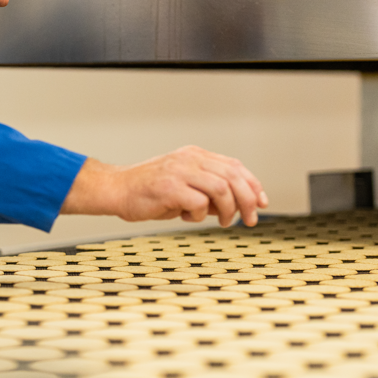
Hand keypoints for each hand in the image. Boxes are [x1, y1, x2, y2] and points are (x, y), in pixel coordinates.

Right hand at [61, 146, 268, 226]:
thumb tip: (236, 205)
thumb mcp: (183, 186)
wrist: (115, 190)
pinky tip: (187, 217)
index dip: (253, 184)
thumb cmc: (148, 192)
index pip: (234, 166)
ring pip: (221, 188)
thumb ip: (207, 191)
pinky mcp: (169, 187)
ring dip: (228, 209)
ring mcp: (179, 172)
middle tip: (249, 219)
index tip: (262, 203)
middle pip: (233, 176)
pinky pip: (199, 202)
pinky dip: (200, 214)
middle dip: (248, 200)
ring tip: (221, 222)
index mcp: (194, 155)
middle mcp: (189, 159)